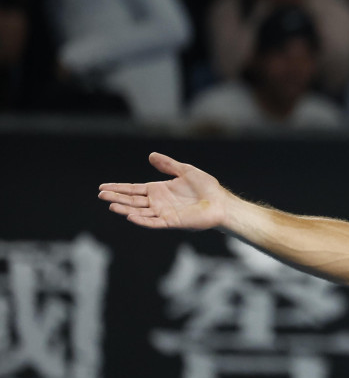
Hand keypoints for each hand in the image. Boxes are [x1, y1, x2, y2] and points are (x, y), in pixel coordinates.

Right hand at [98, 152, 229, 229]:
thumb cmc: (206, 187)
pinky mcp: (172, 222)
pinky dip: (142, 220)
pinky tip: (130, 216)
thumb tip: (151, 155)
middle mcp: (158, 202)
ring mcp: (163, 213)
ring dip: (125, 209)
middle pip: (132, 200)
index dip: (118, 188)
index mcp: (159, 190)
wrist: (221, 202)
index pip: (133, 189)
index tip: (102, 187)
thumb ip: (168, 165)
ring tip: (111, 204)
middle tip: (100, 194)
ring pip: (139, 211)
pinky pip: (154, 222)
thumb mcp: (185, 171)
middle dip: (116, 197)